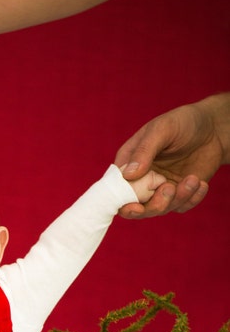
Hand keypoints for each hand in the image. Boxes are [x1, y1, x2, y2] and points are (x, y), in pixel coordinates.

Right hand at [115, 94, 229, 218]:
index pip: (116, 189)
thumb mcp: (162, 129)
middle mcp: (141, 180)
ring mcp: (160, 189)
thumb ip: (144, 151)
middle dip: (153, 205)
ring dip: (177, 198)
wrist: (214, 127)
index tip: (133, 206)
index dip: (121, 201)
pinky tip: (201, 183)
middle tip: (169, 189)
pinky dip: (192, 199)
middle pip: (136, 207)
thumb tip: (127, 174)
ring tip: (193, 179)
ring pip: (160, 209)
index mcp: (129, 164)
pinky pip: (181, 207)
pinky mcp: (179, 194)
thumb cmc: (183, 122)